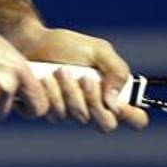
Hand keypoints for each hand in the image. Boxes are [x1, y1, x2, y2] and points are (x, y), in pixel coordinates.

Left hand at [14, 27, 148, 131]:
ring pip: (78, 118)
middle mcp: (94, 108)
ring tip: (60, 70)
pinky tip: (45, 78)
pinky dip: (50, 94)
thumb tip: (115, 101)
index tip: (122, 104)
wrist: (32, 42)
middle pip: (106, 125)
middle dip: (95, 101)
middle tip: (85, 79)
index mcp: (112, 94)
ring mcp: (71, 114)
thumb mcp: (98, 50)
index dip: (133, 117)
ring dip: (70, 92)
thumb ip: (116, 70)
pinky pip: (54, 115)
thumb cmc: (67, 45)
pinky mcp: (49, 112)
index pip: (135, 118)